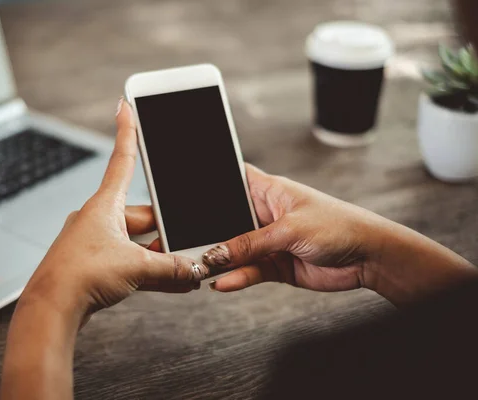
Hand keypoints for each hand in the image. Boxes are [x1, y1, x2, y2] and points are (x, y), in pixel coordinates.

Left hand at [21, 99, 208, 316]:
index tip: (124, 107)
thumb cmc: (78, 276)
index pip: (122, 160)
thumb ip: (171, 267)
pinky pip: (130, 262)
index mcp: (104, 205)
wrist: (50, 309)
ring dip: (161, 255)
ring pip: (138, 242)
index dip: (127, 132)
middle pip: (143, 215)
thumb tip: (195, 269)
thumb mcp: (136, 266)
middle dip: (168, 230)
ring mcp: (95, 243)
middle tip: (189, 242)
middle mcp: (99, 220)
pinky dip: (149, 271)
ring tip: (184, 270)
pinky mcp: (95, 266)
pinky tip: (170, 283)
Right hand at [203, 164, 475, 305]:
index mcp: (268, 190)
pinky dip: (236, 277)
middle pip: (225, 221)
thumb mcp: (289, 230)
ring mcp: (267, 241)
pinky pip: (248, 271)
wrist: (368, 258)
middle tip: (183, 243)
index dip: (209, 186)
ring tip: (199, 268)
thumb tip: (216, 253)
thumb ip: (250, 244)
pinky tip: (222, 282)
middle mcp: (263, 214)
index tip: (183, 196)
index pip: (230, 181)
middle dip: (207, 232)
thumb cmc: (338, 226)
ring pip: (234, 250)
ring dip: (219, 260)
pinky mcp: (274, 265)